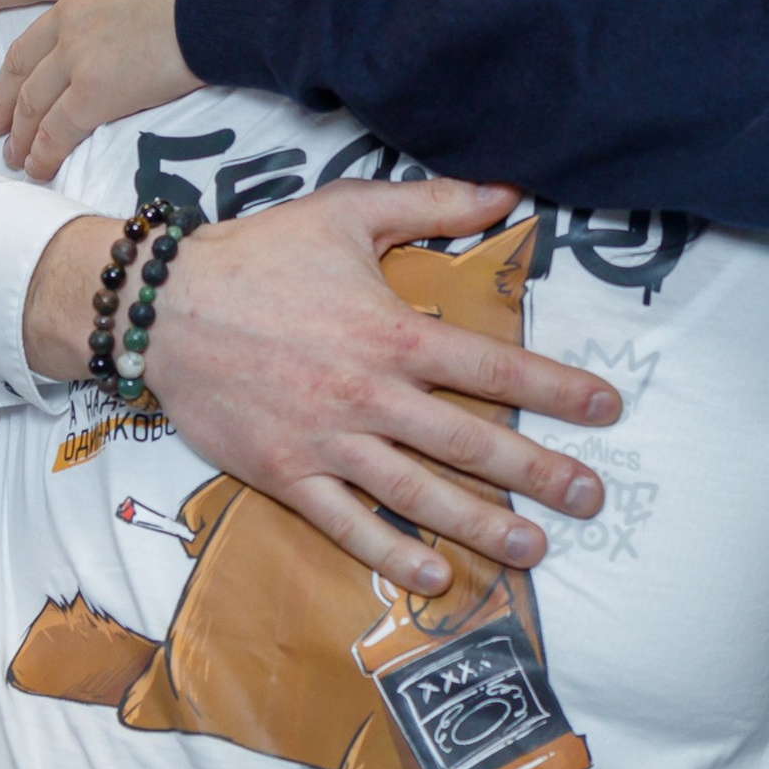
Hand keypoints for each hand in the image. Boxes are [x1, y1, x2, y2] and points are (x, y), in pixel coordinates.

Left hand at [0, 0, 244, 175]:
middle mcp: (75, 9)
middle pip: (24, 53)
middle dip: (2, 89)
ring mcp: (81, 53)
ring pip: (34, 97)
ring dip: (18, 128)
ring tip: (7, 151)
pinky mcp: (98, 93)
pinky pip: (61, 130)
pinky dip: (44, 152)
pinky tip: (37, 168)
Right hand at [23, 180, 620, 593]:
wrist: (161, 305)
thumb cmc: (261, 254)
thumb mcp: (350, 211)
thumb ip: (434, 204)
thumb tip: (509, 190)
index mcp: (395, 334)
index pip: (495, 366)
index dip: (557, 388)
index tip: (606, 409)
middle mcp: (370, 395)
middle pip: (471, 442)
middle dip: (538, 472)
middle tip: (591, 497)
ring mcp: (328, 442)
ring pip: (418, 494)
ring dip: (480, 525)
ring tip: (534, 549)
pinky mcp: (285, 474)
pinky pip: (345, 523)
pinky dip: (390, 554)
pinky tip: (433, 578)